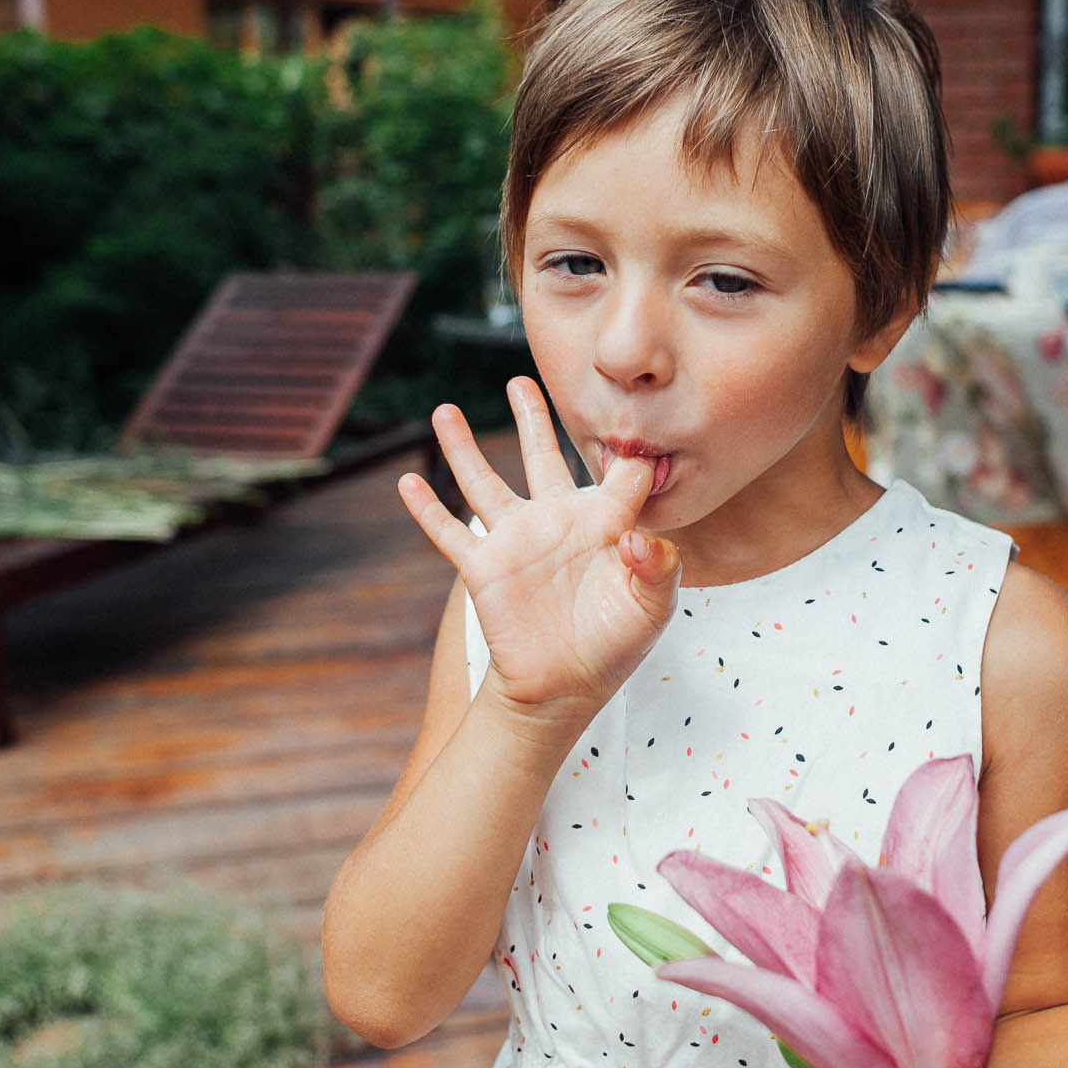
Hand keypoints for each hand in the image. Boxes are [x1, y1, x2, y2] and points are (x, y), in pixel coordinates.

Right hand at [398, 378, 682, 741]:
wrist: (565, 687)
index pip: (619, 472)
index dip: (631, 449)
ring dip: (462, 446)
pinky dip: (427, 508)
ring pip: (484, 481)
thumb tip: (636, 536)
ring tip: (445, 410)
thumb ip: (660, 568)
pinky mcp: (484, 567)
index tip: (633, 419)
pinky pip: (449, 532)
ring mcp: (516, 540)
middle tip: (522, 380)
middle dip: (533, 418)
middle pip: (543, 455)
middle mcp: (556, 520)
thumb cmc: (615, 645)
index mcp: (603, 523)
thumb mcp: (653, 607)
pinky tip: (407, 481)